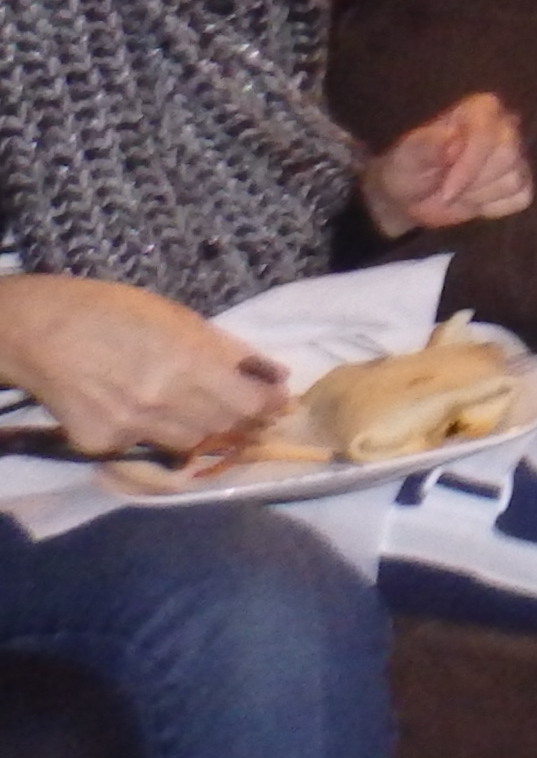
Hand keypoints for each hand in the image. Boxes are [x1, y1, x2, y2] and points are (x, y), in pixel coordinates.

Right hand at [0, 273, 287, 460]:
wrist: (39, 332)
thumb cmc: (114, 311)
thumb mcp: (179, 318)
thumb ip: (226, 351)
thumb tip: (271, 375)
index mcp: (189, 361)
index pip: (249, 403)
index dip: (268, 405)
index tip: (276, 402)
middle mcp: (163, 400)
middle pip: (223, 428)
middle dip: (238, 419)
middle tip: (238, 406)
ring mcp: (130, 427)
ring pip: (187, 443)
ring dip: (198, 428)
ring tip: (187, 405)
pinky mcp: (101, 444)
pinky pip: (143, 446)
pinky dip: (151, 432)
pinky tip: (138, 409)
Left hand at [361, 90, 533, 235]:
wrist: (411, 197)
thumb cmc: (409, 168)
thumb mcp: (407, 157)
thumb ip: (426, 145)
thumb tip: (450, 136)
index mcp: (480, 109)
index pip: (489, 135)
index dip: (469, 166)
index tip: (446, 190)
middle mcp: (505, 125)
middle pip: (508, 156)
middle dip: (474, 182)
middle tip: (448, 190)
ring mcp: (517, 153)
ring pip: (515, 179)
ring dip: (481, 195)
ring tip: (459, 191)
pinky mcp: (522, 180)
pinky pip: (522, 198)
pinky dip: (494, 207)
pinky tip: (475, 199)